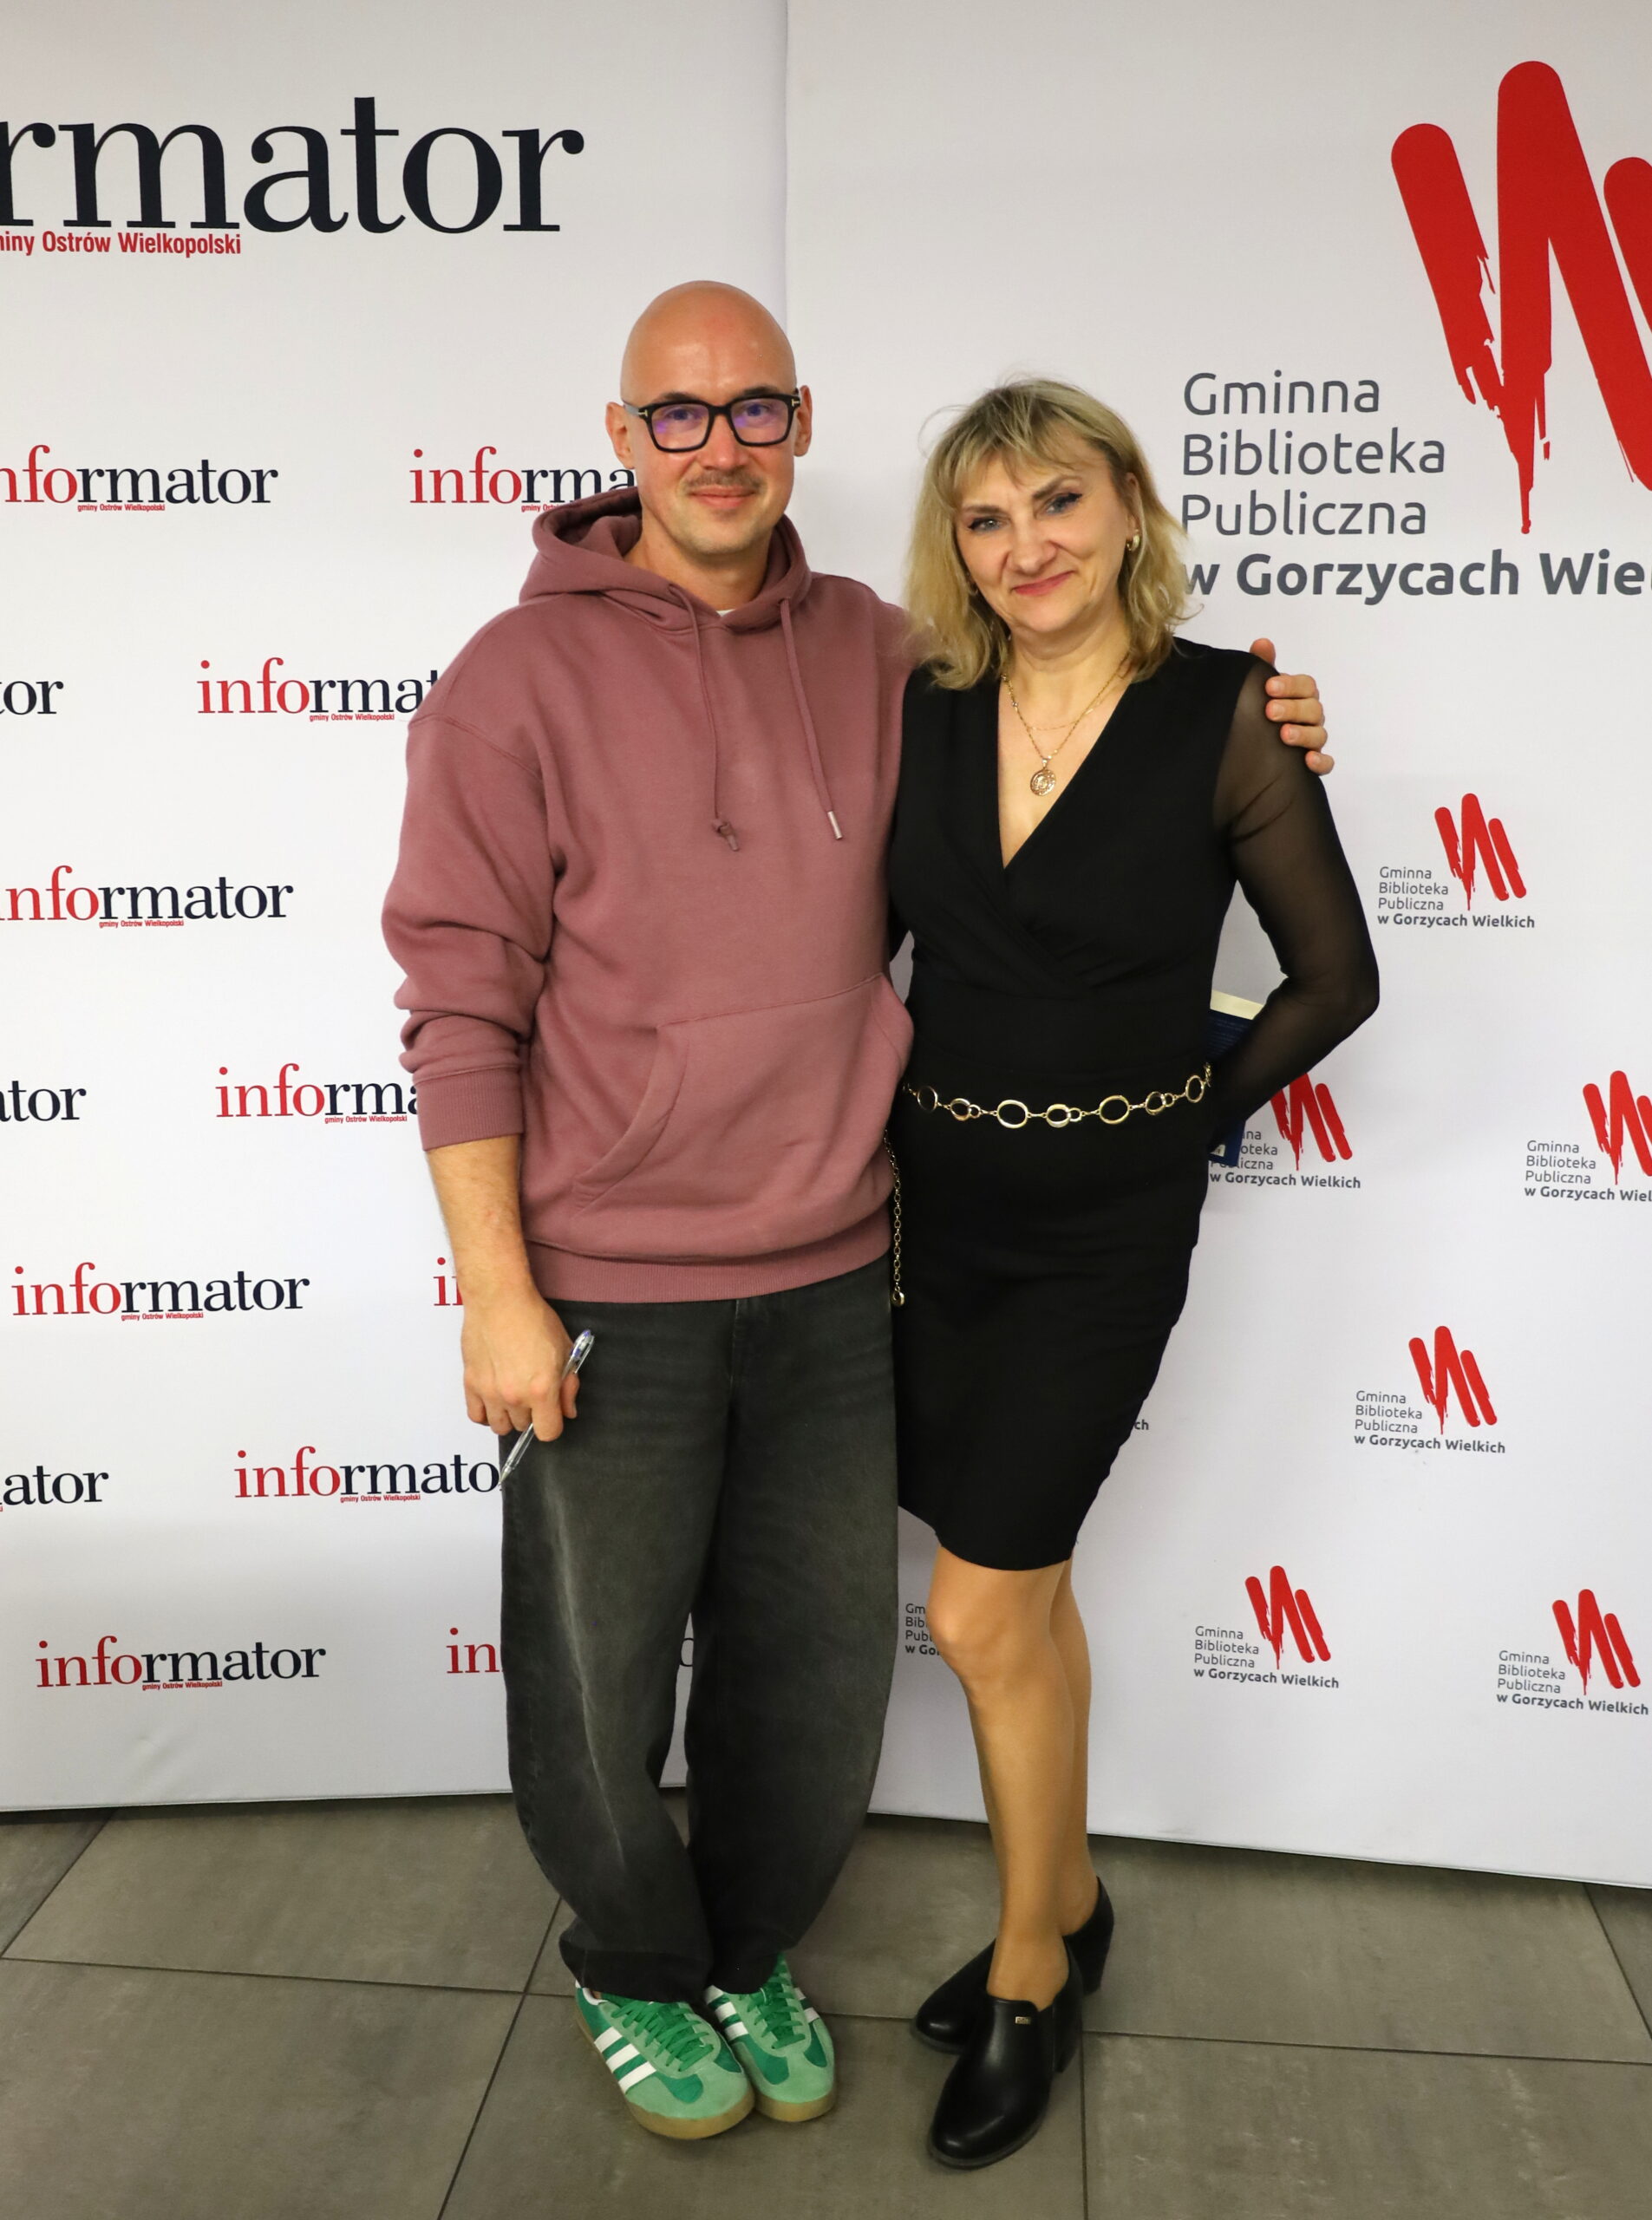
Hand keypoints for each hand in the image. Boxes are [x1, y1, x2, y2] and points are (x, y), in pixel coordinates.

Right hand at [459, 1288, 581, 1441]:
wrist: (500, 1299)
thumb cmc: (533, 1318)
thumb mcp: (564, 1349)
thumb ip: (568, 1385)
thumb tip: (568, 1410)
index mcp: (541, 1389)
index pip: (548, 1433)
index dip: (553, 1424)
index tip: (552, 1414)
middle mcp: (514, 1396)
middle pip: (523, 1427)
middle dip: (531, 1414)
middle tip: (532, 1393)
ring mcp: (490, 1392)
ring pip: (499, 1427)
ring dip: (508, 1417)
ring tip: (512, 1397)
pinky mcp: (471, 1384)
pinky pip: (475, 1415)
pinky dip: (485, 1413)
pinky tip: (493, 1400)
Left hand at [1249, 636, 1332, 773]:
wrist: (1252, 749)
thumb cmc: (1263, 711)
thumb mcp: (1260, 690)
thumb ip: (1262, 666)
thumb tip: (1262, 643)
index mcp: (1301, 696)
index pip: (1306, 685)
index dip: (1290, 685)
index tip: (1269, 687)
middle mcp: (1311, 716)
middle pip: (1313, 708)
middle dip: (1292, 708)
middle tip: (1270, 712)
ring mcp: (1314, 740)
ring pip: (1319, 734)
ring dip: (1303, 733)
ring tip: (1284, 735)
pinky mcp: (1315, 762)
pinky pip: (1327, 763)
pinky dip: (1321, 762)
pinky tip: (1308, 761)